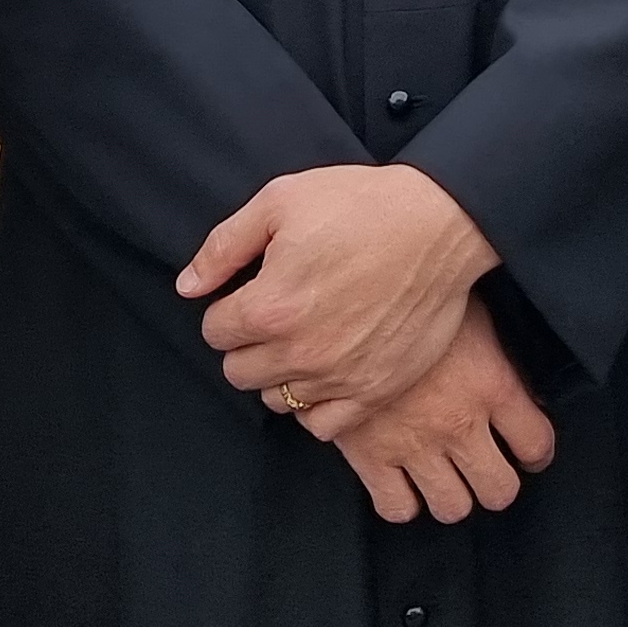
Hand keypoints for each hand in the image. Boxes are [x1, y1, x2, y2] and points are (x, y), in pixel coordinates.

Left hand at [178, 163, 498, 418]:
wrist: (440, 224)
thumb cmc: (360, 205)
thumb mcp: (280, 201)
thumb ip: (224, 246)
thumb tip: (187, 286)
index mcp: (270, 306)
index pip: (215, 331)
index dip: (227, 307)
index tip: (249, 291)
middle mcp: (300, 352)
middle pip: (238, 371)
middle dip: (246, 342)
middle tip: (273, 314)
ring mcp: (339, 378)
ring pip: (276, 400)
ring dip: (278, 373)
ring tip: (300, 339)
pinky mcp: (374, 391)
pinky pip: (321, 425)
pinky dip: (313, 404)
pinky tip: (322, 371)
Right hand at [309, 298, 556, 522]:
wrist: (344, 295)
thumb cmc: (414, 293)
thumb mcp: (472, 311)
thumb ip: (502, 356)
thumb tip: (528, 394)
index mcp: (492, 384)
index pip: (536, 444)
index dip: (536, 453)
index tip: (528, 453)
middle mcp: (458, 423)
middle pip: (499, 491)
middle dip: (496, 482)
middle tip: (486, 465)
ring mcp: (413, 444)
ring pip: (452, 507)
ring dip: (452, 494)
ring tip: (445, 474)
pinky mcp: (369, 456)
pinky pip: (397, 508)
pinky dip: (404, 501)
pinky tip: (404, 479)